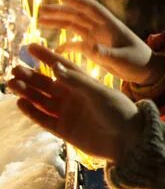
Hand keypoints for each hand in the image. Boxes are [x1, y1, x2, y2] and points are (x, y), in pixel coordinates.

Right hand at [8, 44, 142, 162]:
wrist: (129, 142)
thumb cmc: (119, 112)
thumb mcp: (99, 93)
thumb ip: (77, 82)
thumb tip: (55, 66)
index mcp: (84, 84)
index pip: (61, 66)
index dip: (46, 56)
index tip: (30, 46)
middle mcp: (74, 97)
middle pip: (47, 84)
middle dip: (30, 76)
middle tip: (14, 68)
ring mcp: (68, 114)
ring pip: (42, 101)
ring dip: (27, 92)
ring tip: (11, 83)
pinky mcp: (65, 131)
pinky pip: (44, 120)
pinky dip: (32, 112)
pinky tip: (20, 103)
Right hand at [37, 0, 164, 85]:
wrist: (147, 72)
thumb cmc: (139, 62)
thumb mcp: (122, 58)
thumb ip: (105, 53)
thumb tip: (88, 46)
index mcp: (110, 25)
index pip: (91, 8)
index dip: (76, 1)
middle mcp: (101, 28)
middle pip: (77, 16)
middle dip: (59, 12)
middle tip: (41, 10)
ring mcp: (97, 38)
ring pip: (74, 27)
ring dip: (58, 23)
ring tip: (41, 21)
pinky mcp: (95, 49)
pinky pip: (77, 44)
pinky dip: (66, 45)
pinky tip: (54, 50)